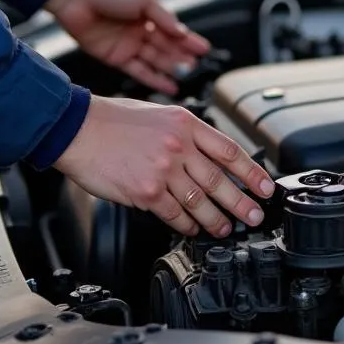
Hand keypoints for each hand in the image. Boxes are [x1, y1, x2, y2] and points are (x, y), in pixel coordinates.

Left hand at [46, 0, 209, 94]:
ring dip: (170, 69)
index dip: (189, 40)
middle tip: (196, 67)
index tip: (204, 50)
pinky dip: (154, 79)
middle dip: (181, 57)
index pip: (173, 30)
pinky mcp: (114, 57)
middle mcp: (139, 30)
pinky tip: (168, 86)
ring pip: (154, 60)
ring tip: (186, 78)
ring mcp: (127, 45)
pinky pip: (138, 71)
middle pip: (165, 47)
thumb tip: (182, 33)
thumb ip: (164, 18)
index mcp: (148, 13)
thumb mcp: (144, 0)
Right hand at [54, 96, 274, 237]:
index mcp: (186, 124)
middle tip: (254, 217)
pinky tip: (193, 229)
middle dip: (242, 203)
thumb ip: (186, 134)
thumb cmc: (114, 120)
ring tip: (225, 228)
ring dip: (217, 220)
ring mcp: (163, 170)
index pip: (229, 151)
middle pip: (220, 181)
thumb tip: (209, 157)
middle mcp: (178, 146)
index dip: (252, 173)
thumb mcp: (160, 114)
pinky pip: (175, 214)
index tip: (265, 187)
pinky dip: (187, 225)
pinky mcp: (146, 192)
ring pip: (200, 202)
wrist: (78, 128)